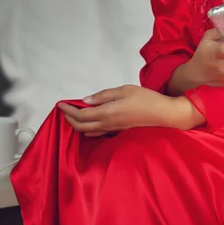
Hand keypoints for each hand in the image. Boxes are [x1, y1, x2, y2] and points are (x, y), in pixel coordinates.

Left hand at [57, 85, 203, 136]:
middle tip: (63, 110)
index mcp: (107, 112)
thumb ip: (103, 96)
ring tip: (73, 116)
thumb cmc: (146, 99)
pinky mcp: (118, 132)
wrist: (163, 115)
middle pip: (81, 126)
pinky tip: (88, 124)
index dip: (68, 110)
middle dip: (69, 118)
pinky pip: (97, 134)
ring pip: (88, 132)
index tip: (60, 104)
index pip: (80, 115)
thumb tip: (86, 101)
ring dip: (77, 125)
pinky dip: (88, 129)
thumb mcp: (124, 90)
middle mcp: (107, 124)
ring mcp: (113, 130)